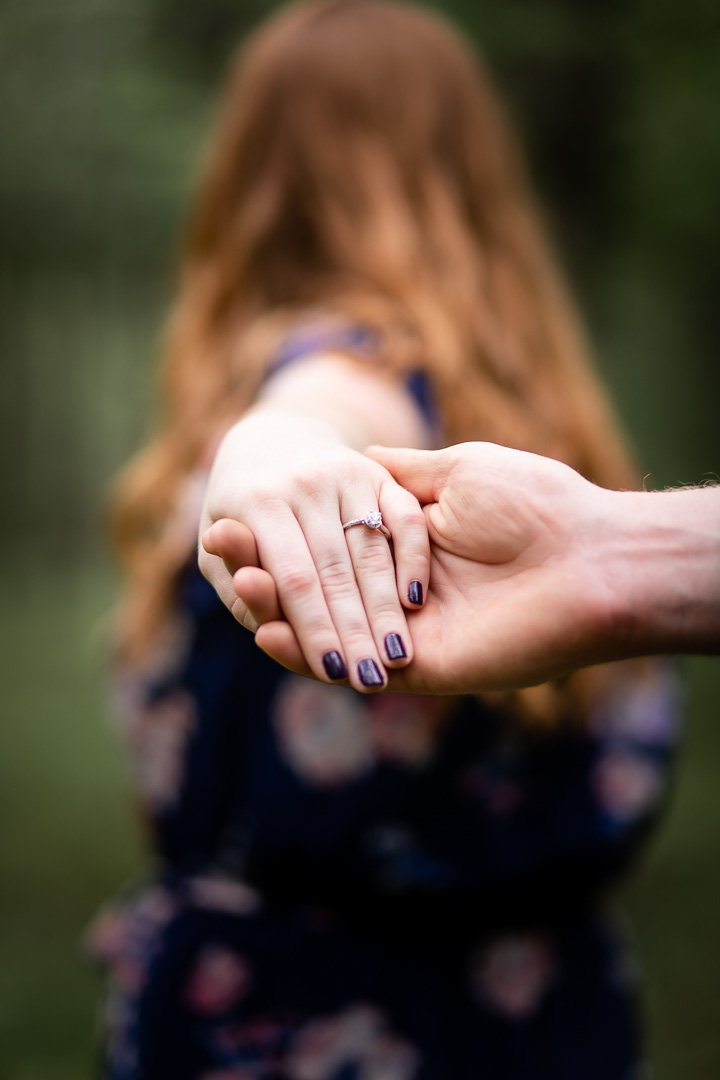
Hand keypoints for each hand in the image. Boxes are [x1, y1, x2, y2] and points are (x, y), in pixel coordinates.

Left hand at [198, 411, 429, 691]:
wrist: (272, 443)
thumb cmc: (238, 515)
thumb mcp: (221, 548)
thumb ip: (239, 587)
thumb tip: (260, 618)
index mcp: (258, 499)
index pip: (294, 579)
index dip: (315, 629)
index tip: (333, 676)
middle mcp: (304, 480)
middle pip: (336, 570)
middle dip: (355, 630)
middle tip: (370, 680)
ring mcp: (345, 471)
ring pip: (372, 550)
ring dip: (388, 608)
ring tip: (398, 657)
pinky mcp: (377, 471)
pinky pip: (403, 517)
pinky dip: (413, 559)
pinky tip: (415, 602)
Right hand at [206, 441, 628, 691]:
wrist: (590, 557)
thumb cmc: (532, 503)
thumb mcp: (458, 473)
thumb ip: (405, 474)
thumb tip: (366, 454)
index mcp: (410, 548)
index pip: (327, 545)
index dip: (281, 534)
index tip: (234, 513)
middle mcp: (404, 594)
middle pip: (317, 588)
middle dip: (266, 569)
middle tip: (217, 546)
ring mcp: (409, 634)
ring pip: (326, 629)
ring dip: (275, 609)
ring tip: (234, 583)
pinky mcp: (422, 670)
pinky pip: (352, 667)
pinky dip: (305, 653)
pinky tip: (265, 629)